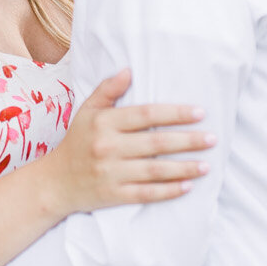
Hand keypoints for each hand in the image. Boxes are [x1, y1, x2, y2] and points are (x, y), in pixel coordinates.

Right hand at [36, 69, 211, 216]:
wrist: (54, 183)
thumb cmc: (76, 143)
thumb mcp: (86, 112)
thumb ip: (107, 90)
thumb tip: (130, 70)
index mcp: (104, 123)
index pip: (145, 115)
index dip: (174, 113)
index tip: (199, 113)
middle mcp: (108, 147)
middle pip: (156, 143)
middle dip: (188, 141)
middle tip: (212, 138)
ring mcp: (111, 173)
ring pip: (155, 170)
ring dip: (184, 168)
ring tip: (207, 165)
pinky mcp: (114, 196)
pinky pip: (146, 194)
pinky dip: (168, 191)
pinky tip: (188, 186)